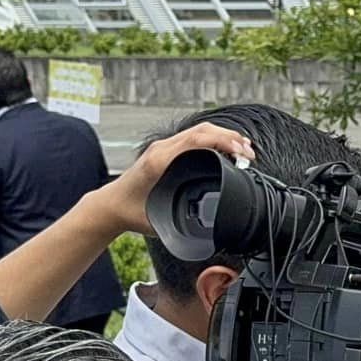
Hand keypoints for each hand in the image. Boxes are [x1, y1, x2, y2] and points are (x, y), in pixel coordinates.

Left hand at [87, 122, 254, 237]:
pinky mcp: (166, 151)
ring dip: (224, 136)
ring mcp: (163, 147)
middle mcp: (162, 149)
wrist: (110, 205)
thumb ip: (179, 221)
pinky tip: (225, 149)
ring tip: (244, 149)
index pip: (196, 140)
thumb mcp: (157, 220)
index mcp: (160, 161)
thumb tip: (206, 229)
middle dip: (230, 138)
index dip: (223, 143)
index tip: (242, 153)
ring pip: (199, 131)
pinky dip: (213, 139)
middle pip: (202, 130)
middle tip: (250, 153)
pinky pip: (193, 138)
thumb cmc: (130, 212)